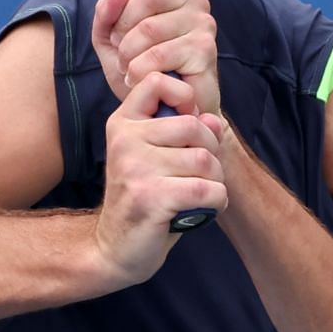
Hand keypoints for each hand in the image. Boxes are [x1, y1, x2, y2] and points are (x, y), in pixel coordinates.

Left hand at [91, 0, 221, 115]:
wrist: (168, 112)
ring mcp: (202, 23)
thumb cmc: (144, 72)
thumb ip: (106, 14)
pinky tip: (141, 79)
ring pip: (147, 29)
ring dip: (128, 55)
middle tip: (122, 49)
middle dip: (121, 28)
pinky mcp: (204, 49)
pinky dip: (139, 71)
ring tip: (130, 68)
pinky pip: (158, 55)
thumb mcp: (111, 40)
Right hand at [94, 72, 228, 284]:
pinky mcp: (151, 197)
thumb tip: (213, 119)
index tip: (187, 129)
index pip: (157, 82)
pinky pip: (208, 189)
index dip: (184, 99)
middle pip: (194, 126)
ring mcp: (135, 168)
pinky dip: (216, 201)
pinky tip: (202, 209)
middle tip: (200, 174)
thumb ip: (186, 132)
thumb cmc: (144, 198)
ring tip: (198, 193)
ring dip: (214, 180)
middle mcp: (124, 140)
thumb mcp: (159, 156)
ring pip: (205, 160)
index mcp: (123, 123)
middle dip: (210, 152)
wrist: (115, 249)